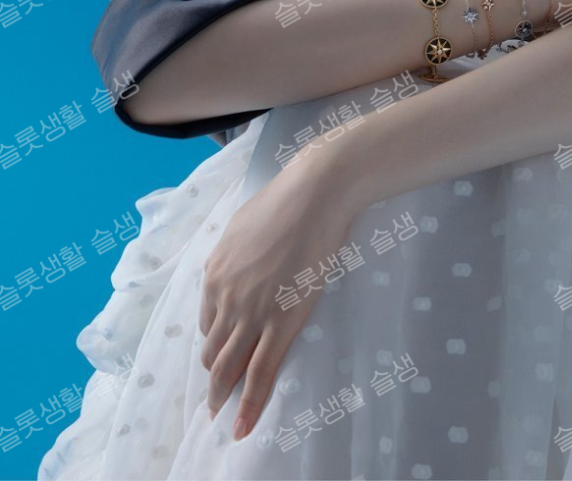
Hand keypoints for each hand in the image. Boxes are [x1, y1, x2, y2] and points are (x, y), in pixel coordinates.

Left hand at [198, 147, 353, 441]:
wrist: (313, 193)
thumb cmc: (286, 201)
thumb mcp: (243, 225)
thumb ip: (234, 254)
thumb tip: (235, 266)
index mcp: (215, 272)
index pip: (208, 322)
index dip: (214, 344)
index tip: (220, 358)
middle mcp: (225, 297)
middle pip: (213, 350)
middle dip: (213, 377)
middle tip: (215, 399)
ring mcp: (252, 312)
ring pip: (229, 367)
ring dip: (223, 396)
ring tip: (223, 416)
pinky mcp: (281, 321)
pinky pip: (260, 373)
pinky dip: (249, 404)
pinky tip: (242, 426)